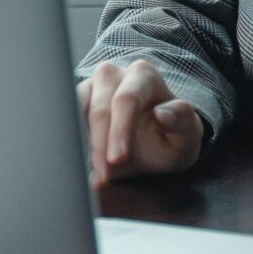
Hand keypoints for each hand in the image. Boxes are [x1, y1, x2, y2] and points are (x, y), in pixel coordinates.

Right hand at [78, 59, 205, 188]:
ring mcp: (91, 86)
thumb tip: (162, 115)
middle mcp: (113, 75)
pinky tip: (78, 165)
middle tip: (103, 178)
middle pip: (100, 110)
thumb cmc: (170, 137)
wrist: (153, 143)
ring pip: (76, 113)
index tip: (117, 160)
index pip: (127, 99)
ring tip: (91, 176)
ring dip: (81, 147)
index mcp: (143, 75)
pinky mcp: (75, 102)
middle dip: (99, 147)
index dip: (119, 130)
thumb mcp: (187, 135)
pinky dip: (70, 145)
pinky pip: (65, 121)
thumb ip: (183, 122)